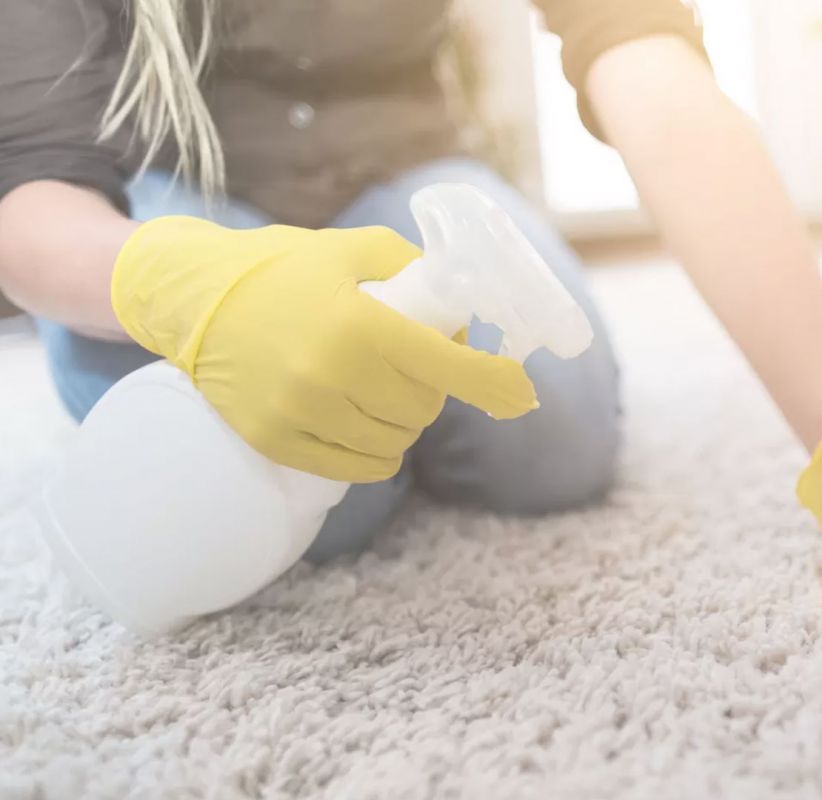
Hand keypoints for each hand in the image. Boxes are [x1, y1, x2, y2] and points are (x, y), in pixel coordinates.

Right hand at [111, 217, 537, 481]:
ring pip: (393, 442)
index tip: (520, 393)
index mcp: (359, 324)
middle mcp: (331, 373)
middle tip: (416, 371)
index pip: (448, 367)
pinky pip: (354, 467)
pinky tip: (372, 432)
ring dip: (405, 425)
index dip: (493, 383)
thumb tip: (465, 311)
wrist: (192, 296)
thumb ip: (415, 269)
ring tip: (386, 396)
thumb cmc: (282, 267)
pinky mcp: (275, 439)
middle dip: (433, 392)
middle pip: (422, 409)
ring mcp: (300, 411)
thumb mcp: (355, 250)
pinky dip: (376, 455)